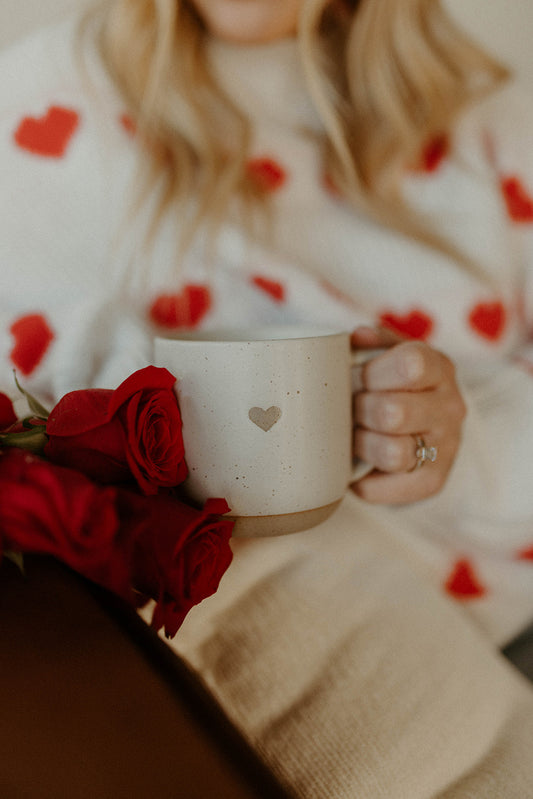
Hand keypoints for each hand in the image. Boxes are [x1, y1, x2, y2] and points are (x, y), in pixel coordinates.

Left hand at [350, 327, 466, 504]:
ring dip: (360, 444)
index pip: (410, 366)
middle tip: (351, 408)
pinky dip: (363, 481)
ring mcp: (445, 447)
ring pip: (392, 452)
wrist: (425, 426)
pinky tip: (358, 465)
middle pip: (392, 412)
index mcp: (438, 367)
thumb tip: (357, 337)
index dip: (372, 373)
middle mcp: (449, 407)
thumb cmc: (396, 383)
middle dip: (359, 410)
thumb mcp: (390, 352)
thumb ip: (373, 340)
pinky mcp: (433, 481)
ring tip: (355, 435)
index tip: (359, 378)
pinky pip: (389, 489)